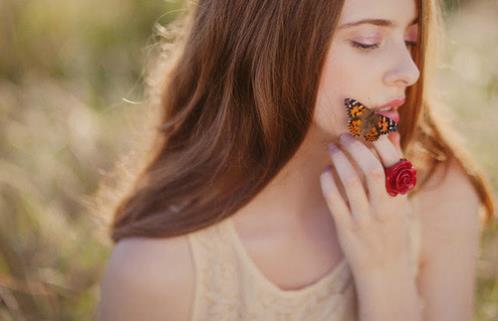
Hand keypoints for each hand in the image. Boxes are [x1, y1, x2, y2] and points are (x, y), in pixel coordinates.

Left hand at [319, 132, 415, 278]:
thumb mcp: (400, 201)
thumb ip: (395, 170)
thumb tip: (391, 134)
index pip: (394, 163)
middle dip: (356, 147)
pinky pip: (333, 199)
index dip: (380, 141)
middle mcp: (384, 208)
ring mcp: (364, 219)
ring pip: (349, 181)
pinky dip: (327, 181)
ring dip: (339, 159)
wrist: (384, 269)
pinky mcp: (345, 228)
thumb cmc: (392, 229)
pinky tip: (326, 171)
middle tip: (344, 135)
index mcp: (400, 199)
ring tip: (332, 147)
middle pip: (370, 169)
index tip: (368, 127)